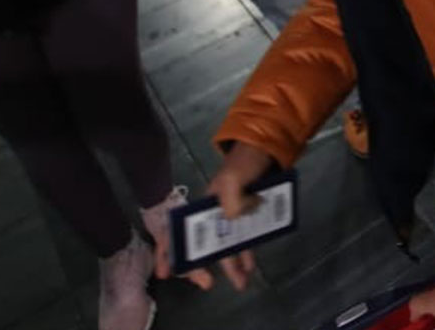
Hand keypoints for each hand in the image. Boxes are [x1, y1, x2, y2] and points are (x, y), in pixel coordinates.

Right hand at [163, 143, 275, 290]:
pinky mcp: (247, 215)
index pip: (176, 231)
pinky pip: (243, 238)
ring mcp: (230, 216)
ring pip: (224, 245)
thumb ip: (231, 203)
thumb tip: (233, 223)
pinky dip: (246, 252)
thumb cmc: (244, 163)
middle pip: (201, 245)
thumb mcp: (232, 180)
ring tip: (240, 284)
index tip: (166, 273)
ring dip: (230, 265)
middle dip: (200, 266)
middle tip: (207, 285)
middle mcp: (212, 214)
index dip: (168, 252)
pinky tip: (251, 266)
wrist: (267, 149)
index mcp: (200, 206)